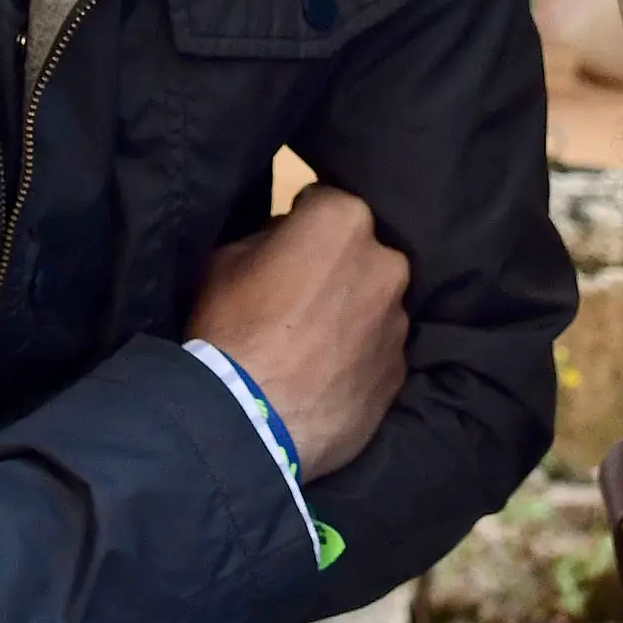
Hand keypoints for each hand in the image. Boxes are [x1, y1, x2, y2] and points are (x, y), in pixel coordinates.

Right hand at [188, 184, 410, 479]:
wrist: (246, 421)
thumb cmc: (229, 327)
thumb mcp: (224, 260)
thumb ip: (267, 237)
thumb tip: (286, 242)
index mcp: (345, 221)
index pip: (326, 202)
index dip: (302, 221)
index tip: (285, 246)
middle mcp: (387, 263)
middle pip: (360, 253)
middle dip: (336, 267)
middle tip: (299, 299)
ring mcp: (399, 320)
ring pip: (374, 303)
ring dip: (351, 314)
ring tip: (312, 347)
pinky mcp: (399, 371)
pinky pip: (378, 351)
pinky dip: (358, 358)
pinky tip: (325, 377)